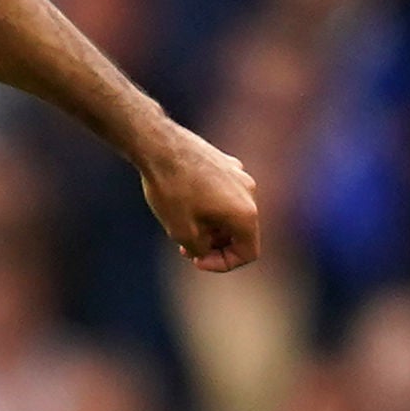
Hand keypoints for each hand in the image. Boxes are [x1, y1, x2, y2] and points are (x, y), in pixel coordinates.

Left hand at [139, 123, 259, 272]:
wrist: (159, 146)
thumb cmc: (171, 190)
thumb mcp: (181, 232)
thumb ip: (200, 249)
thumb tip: (205, 250)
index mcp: (246, 213)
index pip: (248, 252)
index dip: (223, 264)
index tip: (196, 260)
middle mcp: (250, 193)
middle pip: (240, 232)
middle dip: (215, 245)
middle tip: (185, 248)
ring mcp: (240, 175)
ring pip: (231, 212)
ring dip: (211, 226)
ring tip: (181, 226)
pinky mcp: (227, 163)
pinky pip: (224, 193)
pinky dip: (209, 206)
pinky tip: (183, 203)